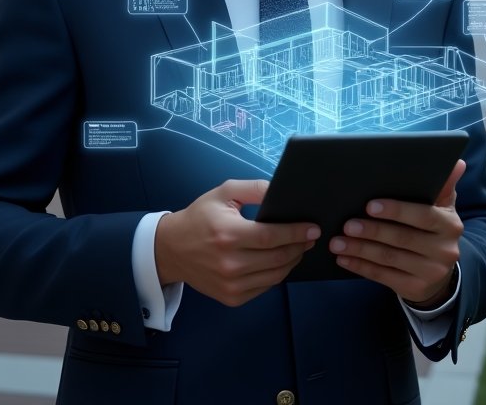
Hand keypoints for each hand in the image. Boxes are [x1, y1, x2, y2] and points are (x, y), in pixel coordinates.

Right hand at [155, 179, 319, 306]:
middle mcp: (230, 264)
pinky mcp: (231, 298)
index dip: (296, 233)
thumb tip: (281, 191)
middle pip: (278, 258)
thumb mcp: (224, 193)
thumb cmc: (200, 216)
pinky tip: (281, 261)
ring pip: (275, 276)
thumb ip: (254, 188)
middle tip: (310, 238)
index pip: (271, 237)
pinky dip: (277, 274)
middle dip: (299, 247)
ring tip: (299, 248)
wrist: (172, 249)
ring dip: (292, 262)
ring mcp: (231, 284)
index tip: (313, 228)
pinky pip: (265, 287)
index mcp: (228, 235)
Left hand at [329, 159, 466, 307]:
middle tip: (346, 224)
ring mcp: (431, 272)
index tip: (370, 205)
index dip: (396, 210)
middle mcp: (445, 250)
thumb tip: (456, 162)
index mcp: (449, 225)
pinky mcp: (415, 289)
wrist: (440, 273)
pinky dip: (361, 267)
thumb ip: (443, 186)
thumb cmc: (433, 229)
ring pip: (389, 258)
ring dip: (360, 249)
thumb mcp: (441, 207)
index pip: (423, 215)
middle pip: (402, 238)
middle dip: (372, 231)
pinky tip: (343, 259)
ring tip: (336, 241)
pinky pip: (383, 277)